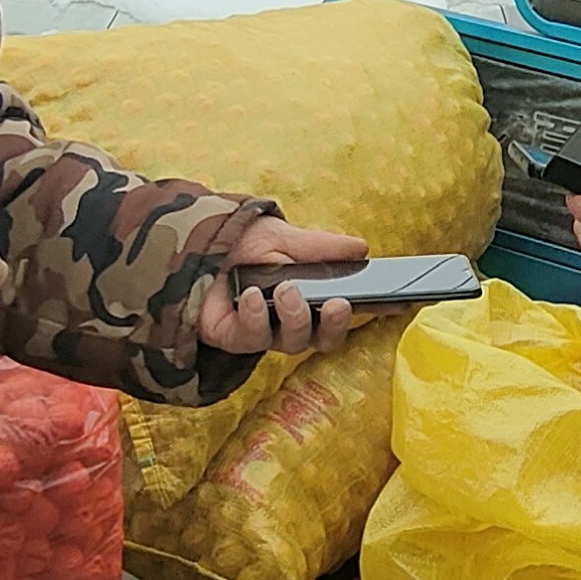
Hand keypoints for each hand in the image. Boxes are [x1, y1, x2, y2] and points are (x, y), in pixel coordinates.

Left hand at [195, 216, 366, 355]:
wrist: (191, 242)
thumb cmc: (238, 241)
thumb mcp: (281, 237)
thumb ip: (320, 247)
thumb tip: (362, 249)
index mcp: (308, 295)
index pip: (342, 310)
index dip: (369, 311)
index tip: (390, 303)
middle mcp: (289, 319)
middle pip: (324, 339)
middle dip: (335, 324)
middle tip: (336, 304)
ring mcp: (262, 331)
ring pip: (293, 342)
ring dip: (295, 317)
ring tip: (285, 290)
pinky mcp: (233, 337)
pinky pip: (252, 338)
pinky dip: (256, 317)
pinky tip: (252, 296)